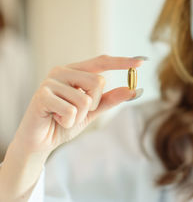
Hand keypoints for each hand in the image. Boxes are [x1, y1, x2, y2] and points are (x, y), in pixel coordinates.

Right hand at [12, 55, 145, 156]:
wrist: (40, 142)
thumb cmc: (65, 122)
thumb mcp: (93, 111)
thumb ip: (110, 99)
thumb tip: (133, 90)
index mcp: (75, 71)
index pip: (102, 62)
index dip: (122, 62)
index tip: (141, 61)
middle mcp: (62, 71)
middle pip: (98, 82)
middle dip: (94, 103)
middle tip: (78, 111)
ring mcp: (51, 81)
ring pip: (86, 98)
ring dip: (80, 115)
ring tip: (64, 116)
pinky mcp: (42, 95)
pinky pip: (72, 110)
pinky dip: (68, 121)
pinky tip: (56, 119)